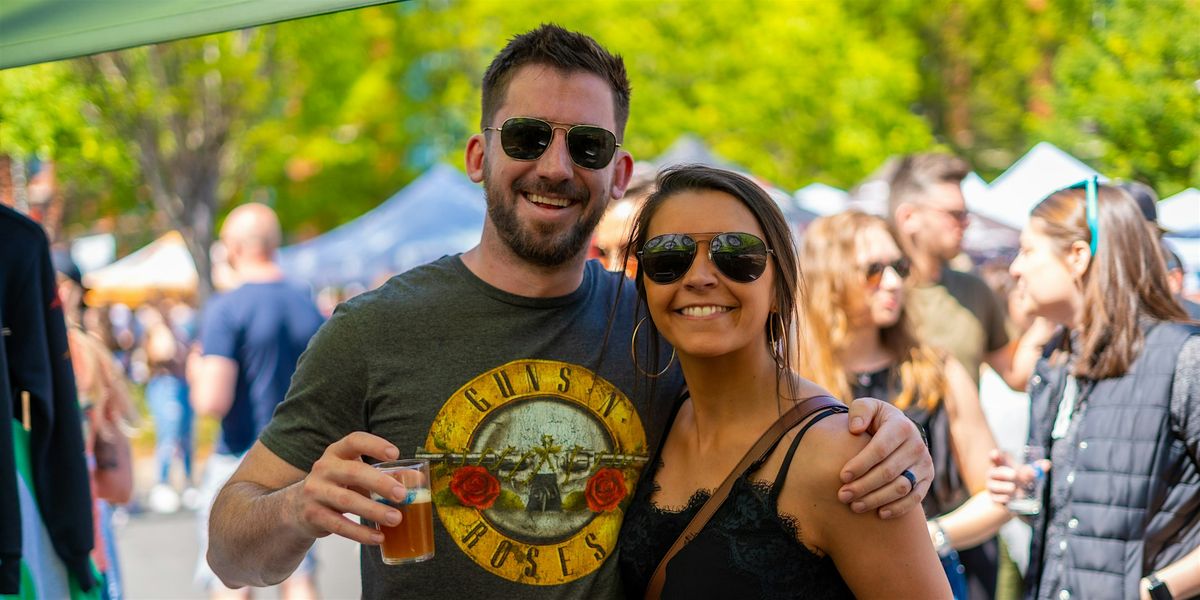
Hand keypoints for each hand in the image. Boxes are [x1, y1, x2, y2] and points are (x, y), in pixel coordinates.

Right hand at [286, 432, 405, 544]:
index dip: (374, 445)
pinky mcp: (312, 515)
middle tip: (402, 495)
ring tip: (396, 519)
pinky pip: (339, 525)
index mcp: (336, 452)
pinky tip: (378, 537)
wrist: (297, 507)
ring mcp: (315, 491)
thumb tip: (418, 480)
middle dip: (380, 483)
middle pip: (353, 472)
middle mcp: (323, 468)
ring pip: (347, 501)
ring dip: (374, 511)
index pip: (354, 441)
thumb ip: (385, 475)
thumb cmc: (338, 486)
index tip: (395, 453)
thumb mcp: (356, 475)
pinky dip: (360, 533)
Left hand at [838, 397, 932, 518]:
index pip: (879, 449)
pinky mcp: (927, 479)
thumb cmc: (875, 420)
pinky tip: (879, 514)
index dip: (860, 464)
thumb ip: (859, 411)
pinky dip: (898, 508)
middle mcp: (917, 445)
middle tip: (842, 496)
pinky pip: (915, 498)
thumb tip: (856, 429)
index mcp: (901, 426)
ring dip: (877, 499)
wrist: (897, 430)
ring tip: (855, 506)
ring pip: (901, 488)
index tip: (842, 476)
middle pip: (888, 472)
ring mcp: (924, 463)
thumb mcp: (867, 407)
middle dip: (863, 486)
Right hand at [986, 449, 1048, 504]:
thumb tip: (1047, 464)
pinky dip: (1003, 498)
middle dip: (1002, 473)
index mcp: (1001, 465)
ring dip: (1004, 487)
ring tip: (1013, 487)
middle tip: (1014, 474)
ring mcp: (992, 486)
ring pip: (994, 486)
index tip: (996, 453)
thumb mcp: (1027, 473)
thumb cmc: (1020, 480)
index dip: (994, 456)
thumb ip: (1036, 468)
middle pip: (993, 472)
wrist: (1015, 497)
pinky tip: (1009, 497)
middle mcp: (993, 475)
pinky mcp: (994, 498)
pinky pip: (996, 498)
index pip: (995, 458)